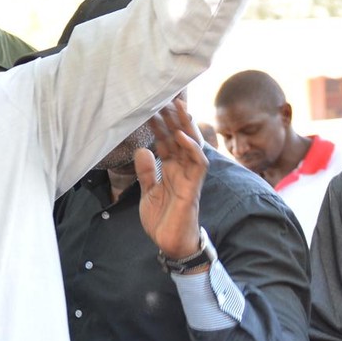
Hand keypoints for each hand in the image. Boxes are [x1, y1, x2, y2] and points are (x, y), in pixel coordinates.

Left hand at [133, 99, 208, 262]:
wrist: (171, 244)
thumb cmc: (163, 219)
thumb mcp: (148, 192)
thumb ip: (147, 171)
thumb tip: (143, 149)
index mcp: (171, 169)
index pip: (166, 141)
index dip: (159, 124)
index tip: (150, 106)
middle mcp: (182, 169)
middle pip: (179, 137)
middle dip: (173, 117)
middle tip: (164, 96)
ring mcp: (190, 177)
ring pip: (192, 145)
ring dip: (185, 126)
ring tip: (177, 106)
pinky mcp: (193, 187)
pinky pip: (198, 164)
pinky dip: (191, 148)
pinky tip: (182, 135)